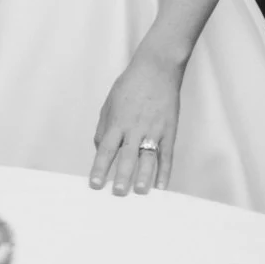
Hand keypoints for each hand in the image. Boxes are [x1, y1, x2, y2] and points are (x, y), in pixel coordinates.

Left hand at [89, 52, 182, 195]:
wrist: (156, 69)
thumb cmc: (129, 87)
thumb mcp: (109, 103)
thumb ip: (103, 128)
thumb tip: (99, 150)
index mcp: (117, 121)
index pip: (106, 149)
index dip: (100, 168)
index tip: (95, 184)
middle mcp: (134, 128)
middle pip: (127, 156)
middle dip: (122, 176)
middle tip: (117, 194)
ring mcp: (153, 130)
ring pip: (148, 158)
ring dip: (144, 176)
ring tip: (139, 193)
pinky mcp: (169, 130)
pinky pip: (167, 155)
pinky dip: (165, 172)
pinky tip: (162, 187)